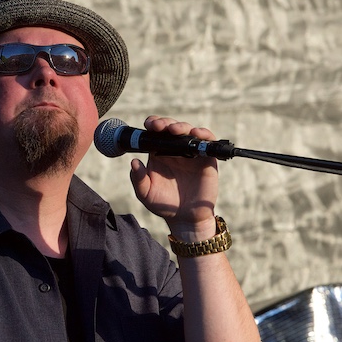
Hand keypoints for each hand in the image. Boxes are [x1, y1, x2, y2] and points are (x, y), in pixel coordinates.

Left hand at [128, 116, 219, 235]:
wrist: (185, 218)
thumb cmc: (163, 204)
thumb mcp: (145, 193)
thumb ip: (138, 179)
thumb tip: (133, 162)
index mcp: (158, 153)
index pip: (155, 132)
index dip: (153, 124)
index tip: (149, 126)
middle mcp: (175, 149)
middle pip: (171, 127)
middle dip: (165, 123)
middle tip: (158, 127)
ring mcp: (191, 152)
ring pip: (188, 130)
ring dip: (182, 126)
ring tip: (175, 130)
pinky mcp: (206, 158)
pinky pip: (207, 141)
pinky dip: (203, 134)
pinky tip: (196, 134)